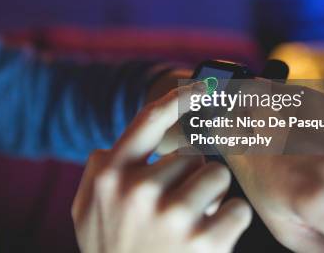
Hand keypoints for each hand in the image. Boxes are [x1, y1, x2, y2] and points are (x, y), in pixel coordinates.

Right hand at [72, 83, 251, 252]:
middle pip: (192, 156)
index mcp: (110, 175)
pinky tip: (208, 242)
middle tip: (175, 211)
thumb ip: (98, 172)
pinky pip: (237, 210)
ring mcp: (170, 215)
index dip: (180, 96)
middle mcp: (138, 189)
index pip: (150, 120)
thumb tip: (113, 143)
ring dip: (211, 200)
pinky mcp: (204, 242)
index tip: (205, 86)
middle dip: (191, 179)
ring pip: (217, 177)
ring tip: (190, 226)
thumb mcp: (86, 212)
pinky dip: (230, 223)